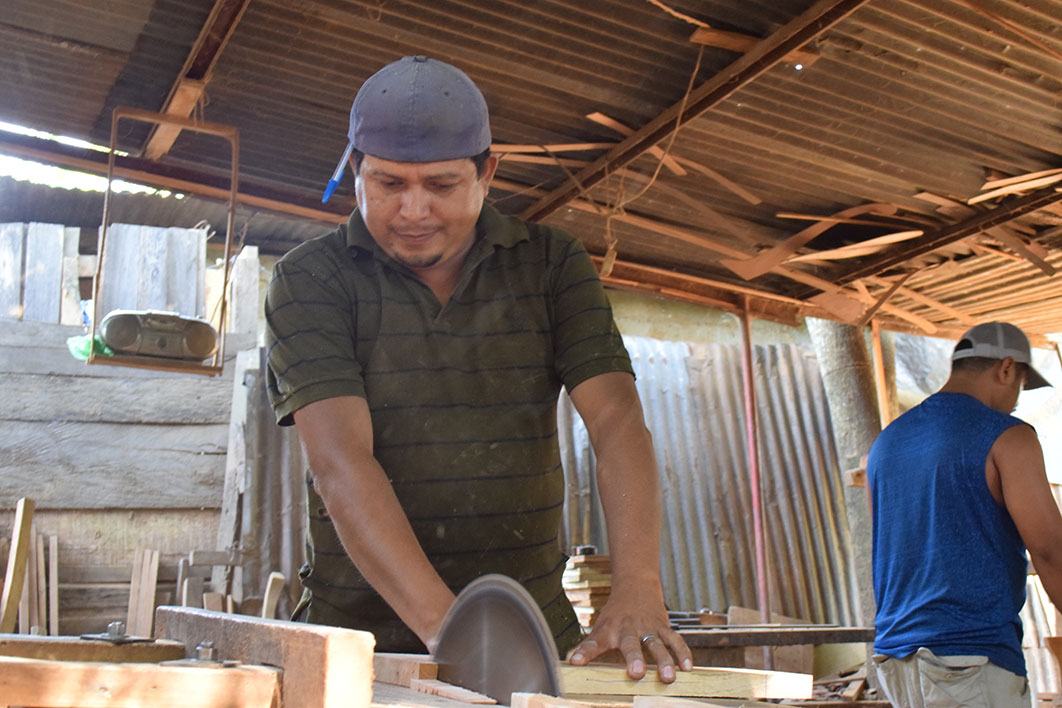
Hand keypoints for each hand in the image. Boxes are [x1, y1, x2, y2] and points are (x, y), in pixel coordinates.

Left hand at [567, 588, 691, 682]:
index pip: (593, 642)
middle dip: (634, 658)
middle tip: (636, 673)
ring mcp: (647, 628)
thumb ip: (588, 647)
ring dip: (664, 660)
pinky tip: (688, 667)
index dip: (584, 653)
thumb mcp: (600, 628)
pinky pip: (675, 640)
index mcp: (609, 631)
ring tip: (668, 677)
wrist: (636, 586)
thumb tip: (570, 661)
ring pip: (657, 644)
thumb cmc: (616, 614)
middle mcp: (628, 629)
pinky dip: (682, 653)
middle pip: (631, 644)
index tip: (574, 661)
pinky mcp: (663, 627)